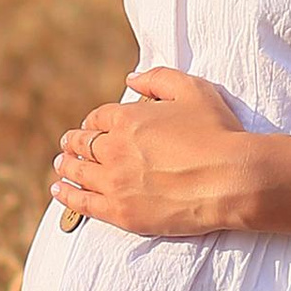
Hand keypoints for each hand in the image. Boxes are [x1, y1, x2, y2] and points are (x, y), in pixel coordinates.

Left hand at [51, 65, 269, 236]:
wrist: (232, 179)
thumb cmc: (218, 132)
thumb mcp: (192, 89)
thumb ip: (158, 78)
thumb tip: (131, 79)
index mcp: (127, 119)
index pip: (98, 118)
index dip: (93, 122)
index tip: (91, 127)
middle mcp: (114, 149)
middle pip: (83, 144)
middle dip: (74, 143)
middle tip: (68, 145)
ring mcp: (115, 182)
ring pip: (78, 172)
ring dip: (66, 166)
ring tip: (60, 166)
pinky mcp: (121, 212)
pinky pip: (82, 203)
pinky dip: (67, 195)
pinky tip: (59, 191)